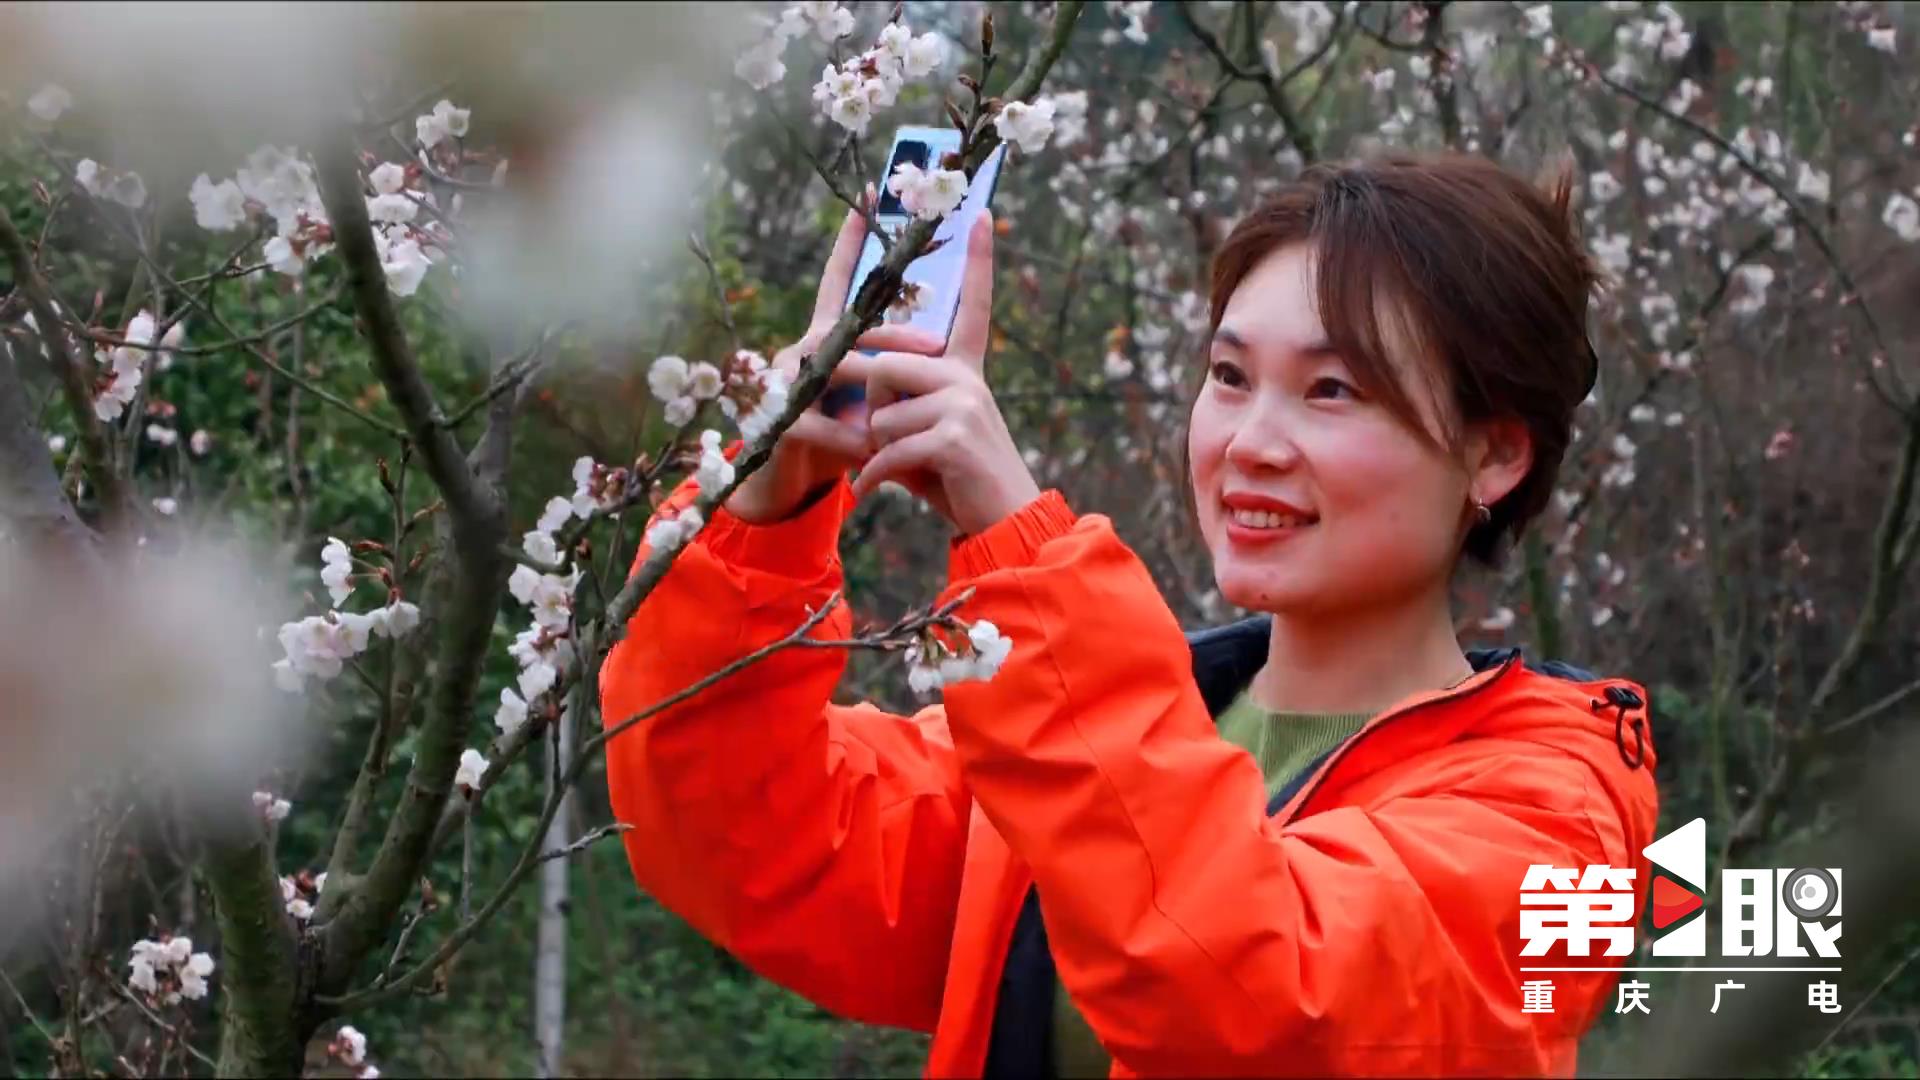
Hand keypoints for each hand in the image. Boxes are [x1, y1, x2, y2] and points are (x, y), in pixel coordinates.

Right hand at [725, 202, 946, 524]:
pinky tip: (868, 451)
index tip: (868, 200)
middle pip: (855, 328)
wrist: (792, 480)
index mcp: (829, 336)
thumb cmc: (839, 435)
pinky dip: (848, 438)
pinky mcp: (777, 416)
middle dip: (898, 339)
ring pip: (839, 370)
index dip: (851, 243)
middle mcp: (805, 346)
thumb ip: (895, 373)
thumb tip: (941, 353)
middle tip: (939, 350)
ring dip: (876, 395)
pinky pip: (819, 421)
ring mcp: (785, 378)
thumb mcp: (872, 399)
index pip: (839, 281)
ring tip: (905, 414)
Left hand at [851, 212, 1040, 536]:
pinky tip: (873, 493)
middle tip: (878, 443)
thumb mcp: (928, 435)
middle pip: (883, 367)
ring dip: (875, 451)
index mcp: (965, 370)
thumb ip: (901, 408)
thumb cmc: (958, 481)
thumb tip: (858, 405)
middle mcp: (966, 377)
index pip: (973, 307)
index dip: (979, 262)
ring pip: (880, 414)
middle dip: (866, 409)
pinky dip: (872, 476)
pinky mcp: (952, 436)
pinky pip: (886, 447)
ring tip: (900, 472)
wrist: (1004, 525)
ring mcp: (962, 404)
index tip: (981, 213)